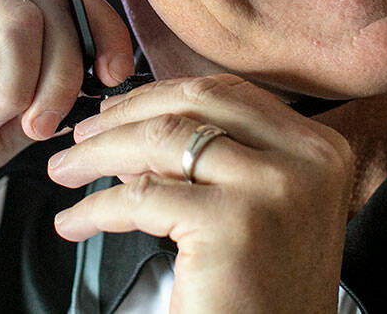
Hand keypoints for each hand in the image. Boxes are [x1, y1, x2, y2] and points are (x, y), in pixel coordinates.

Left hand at [46, 75, 352, 313]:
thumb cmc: (261, 295)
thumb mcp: (259, 206)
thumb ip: (219, 157)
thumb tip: (142, 122)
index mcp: (319, 148)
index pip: (227, 93)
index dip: (160, 95)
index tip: (118, 109)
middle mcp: (307, 160)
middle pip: (194, 103)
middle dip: (125, 114)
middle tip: (82, 137)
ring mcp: (273, 188)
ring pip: (161, 140)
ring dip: (98, 153)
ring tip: (67, 171)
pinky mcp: (233, 225)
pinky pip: (142, 197)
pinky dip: (96, 208)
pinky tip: (77, 222)